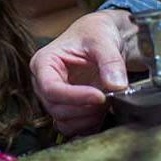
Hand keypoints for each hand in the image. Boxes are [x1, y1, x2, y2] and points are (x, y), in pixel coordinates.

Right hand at [30, 10, 142, 136]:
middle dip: (85, 108)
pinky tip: (102, 110)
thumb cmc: (95, 32)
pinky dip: (89, 124)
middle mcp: (44, 82)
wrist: (104, 38)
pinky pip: (73, 127)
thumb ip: (110, 61)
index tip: (100, 96)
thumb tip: (116, 85)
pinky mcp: (67, 108)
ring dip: (87, 118)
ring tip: (106, 101)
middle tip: (107, 97)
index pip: (51, 88)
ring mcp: (55, 97)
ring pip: (64, 122)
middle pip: (56, 108)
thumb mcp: (103, 40)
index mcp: (44, 62)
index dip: (75, 97)